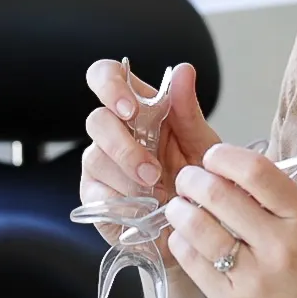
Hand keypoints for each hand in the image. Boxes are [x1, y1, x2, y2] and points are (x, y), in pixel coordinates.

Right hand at [79, 60, 219, 268]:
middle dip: (124, 146)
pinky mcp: (94, 195)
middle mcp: (113, 131)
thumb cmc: (197, 179)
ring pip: (96, 158)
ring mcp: (100, 163)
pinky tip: (144, 210)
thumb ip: (188, 110)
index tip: (131, 110)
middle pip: (97, 120)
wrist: (197, 228)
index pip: (106, 76)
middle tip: (152, 171)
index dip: (110, 85)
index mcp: (138, 108)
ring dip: (129, 179)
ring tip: (158, 195)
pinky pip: (97, 193)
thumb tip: (183, 69)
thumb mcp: (202, 145)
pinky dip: (123, 203)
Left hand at [165, 143, 296, 297]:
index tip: (211, 157)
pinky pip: (194, 264)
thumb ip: (280, 202)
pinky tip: (182, 238)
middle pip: (219, 194)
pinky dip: (181, 243)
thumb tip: (231, 170)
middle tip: (186, 179)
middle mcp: (282, 245)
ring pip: (199, 228)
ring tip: (177, 208)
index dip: (224, 157)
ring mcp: (256, 278)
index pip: (256, 170)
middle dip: (192, 180)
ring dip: (179, 211)